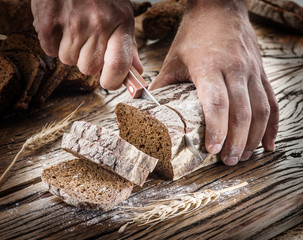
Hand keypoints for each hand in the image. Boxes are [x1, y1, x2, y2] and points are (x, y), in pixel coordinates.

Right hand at [31, 0, 142, 88]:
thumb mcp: (122, 15)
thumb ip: (129, 46)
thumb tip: (137, 72)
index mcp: (120, 24)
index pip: (119, 66)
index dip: (114, 81)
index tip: (110, 82)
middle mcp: (98, 24)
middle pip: (89, 68)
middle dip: (88, 61)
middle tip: (88, 41)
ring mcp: (72, 23)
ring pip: (69, 61)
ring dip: (71, 51)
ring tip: (74, 29)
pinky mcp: (49, 22)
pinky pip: (50, 51)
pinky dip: (54, 43)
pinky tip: (61, 26)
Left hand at [150, 0, 278, 165]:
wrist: (220, 7)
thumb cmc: (194, 34)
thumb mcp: (173, 59)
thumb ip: (163, 87)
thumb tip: (149, 112)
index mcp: (209, 66)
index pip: (216, 103)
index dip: (216, 129)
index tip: (213, 150)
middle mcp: (235, 69)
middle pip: (241, 112)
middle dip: (236, 141)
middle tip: (228, 161)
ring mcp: (251, 70)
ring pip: (260, 109)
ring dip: (253, 137)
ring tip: (243, 155)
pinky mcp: (260, 72)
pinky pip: (271, 101)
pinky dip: (271, 124)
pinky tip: (268, 141)